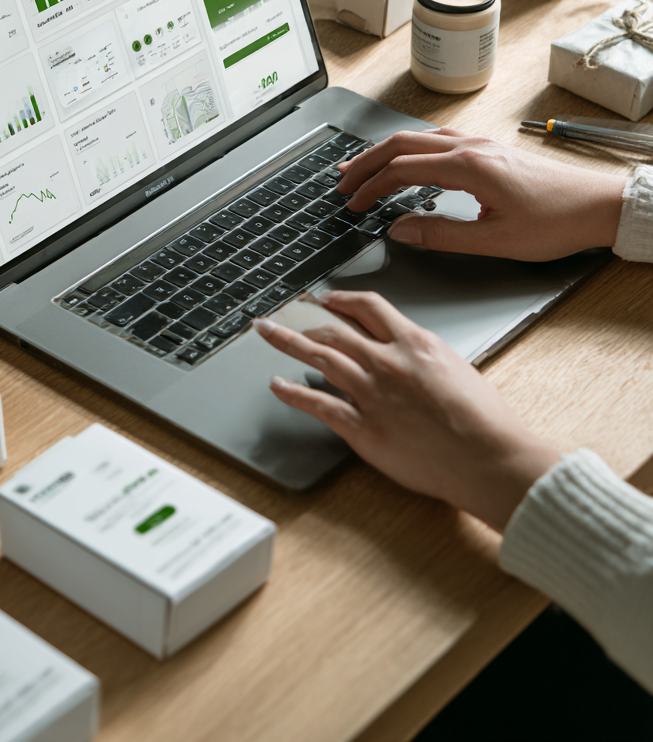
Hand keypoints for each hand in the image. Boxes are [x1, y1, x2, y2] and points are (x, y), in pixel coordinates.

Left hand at [255, 291, 558, 531]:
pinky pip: (318, 404)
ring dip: (287, 343)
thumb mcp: (457, 369)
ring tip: (267, 334)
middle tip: (283, 314)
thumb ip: (424, 358)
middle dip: (302, 319)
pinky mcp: (363, 428)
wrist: (489, 458)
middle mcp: (388, 362)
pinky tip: (277, 386)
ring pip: (319, 358)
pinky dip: (292, 393)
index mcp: (415, 343)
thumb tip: (409, 356)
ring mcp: (372, 394)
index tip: (326, 299)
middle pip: (334, 330)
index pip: (368, 307)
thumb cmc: (484, 422)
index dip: (341, 299)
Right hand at [338, 128, 623, 260]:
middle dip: (365, 163)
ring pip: (418, 138)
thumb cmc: (557, 222)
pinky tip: (407, 159)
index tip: (352, 204)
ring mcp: (481, 144)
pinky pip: (437, 140)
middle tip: (340, 182)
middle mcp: (472, 148)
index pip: (402, 170)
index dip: (370, 187)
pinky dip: (410, 149)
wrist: (599, 205)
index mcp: (469, 167)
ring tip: (361, 167)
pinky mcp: (489, 150)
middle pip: (402, 144)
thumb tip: (401, 230)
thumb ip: (442, 235)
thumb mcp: (496, 241)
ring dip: (385, 152)